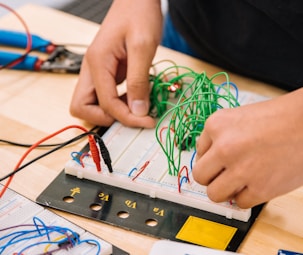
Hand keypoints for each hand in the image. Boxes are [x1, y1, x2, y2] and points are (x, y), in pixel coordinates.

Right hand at [70, 0, 161, 127]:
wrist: (136, 0)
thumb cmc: (139, 14)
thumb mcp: (143, 47)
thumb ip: (139, 81)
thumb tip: (138, 111)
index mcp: (97, 62)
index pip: (105, 104)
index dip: (126, 117)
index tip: (146, 121)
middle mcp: (91, 69)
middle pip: (82, 108)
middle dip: (106, 118)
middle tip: (131, 116)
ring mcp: (96, 72)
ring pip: (90, 104)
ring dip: (111, 112)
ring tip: (136, 108)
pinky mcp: (105, 73)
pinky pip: (104, 96)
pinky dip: (117, 103)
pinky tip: (135, 98)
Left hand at [192, 88, 302, 207]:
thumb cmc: (276, 119)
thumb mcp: (236, 117)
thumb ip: (216, 138)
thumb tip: (205, 161)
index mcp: (216, 125)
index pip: (198, 153)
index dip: (211, 158)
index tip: (221, 159)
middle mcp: (224, 147)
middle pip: (200, 176)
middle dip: (211, 177)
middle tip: (224, 174)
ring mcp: (241, 169)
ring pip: (214, 194)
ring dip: (225, 191)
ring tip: (238, 181)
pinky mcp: (260, 188)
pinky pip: (240, 203)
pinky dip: (246, 197)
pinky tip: (255, 183)